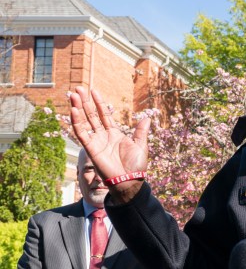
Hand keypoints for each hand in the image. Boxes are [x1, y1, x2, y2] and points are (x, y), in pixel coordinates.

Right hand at [68, 86, 151, 202]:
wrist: (129, 180)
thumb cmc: (136, 165)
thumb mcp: (141, 145)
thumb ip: (141, 131)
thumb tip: (148, 118)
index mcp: (115, 133)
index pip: (104, 115)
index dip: (99, 103)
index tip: (93, 90)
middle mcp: (103, 136)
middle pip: (91, 115)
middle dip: (85, 102)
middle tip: (78, 88)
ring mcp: (96, 141)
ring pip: (84, 122)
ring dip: (78, 108)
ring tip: (73, 95)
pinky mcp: (90, 149)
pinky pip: (81, 134)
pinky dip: (76, 122)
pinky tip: (74, 111)